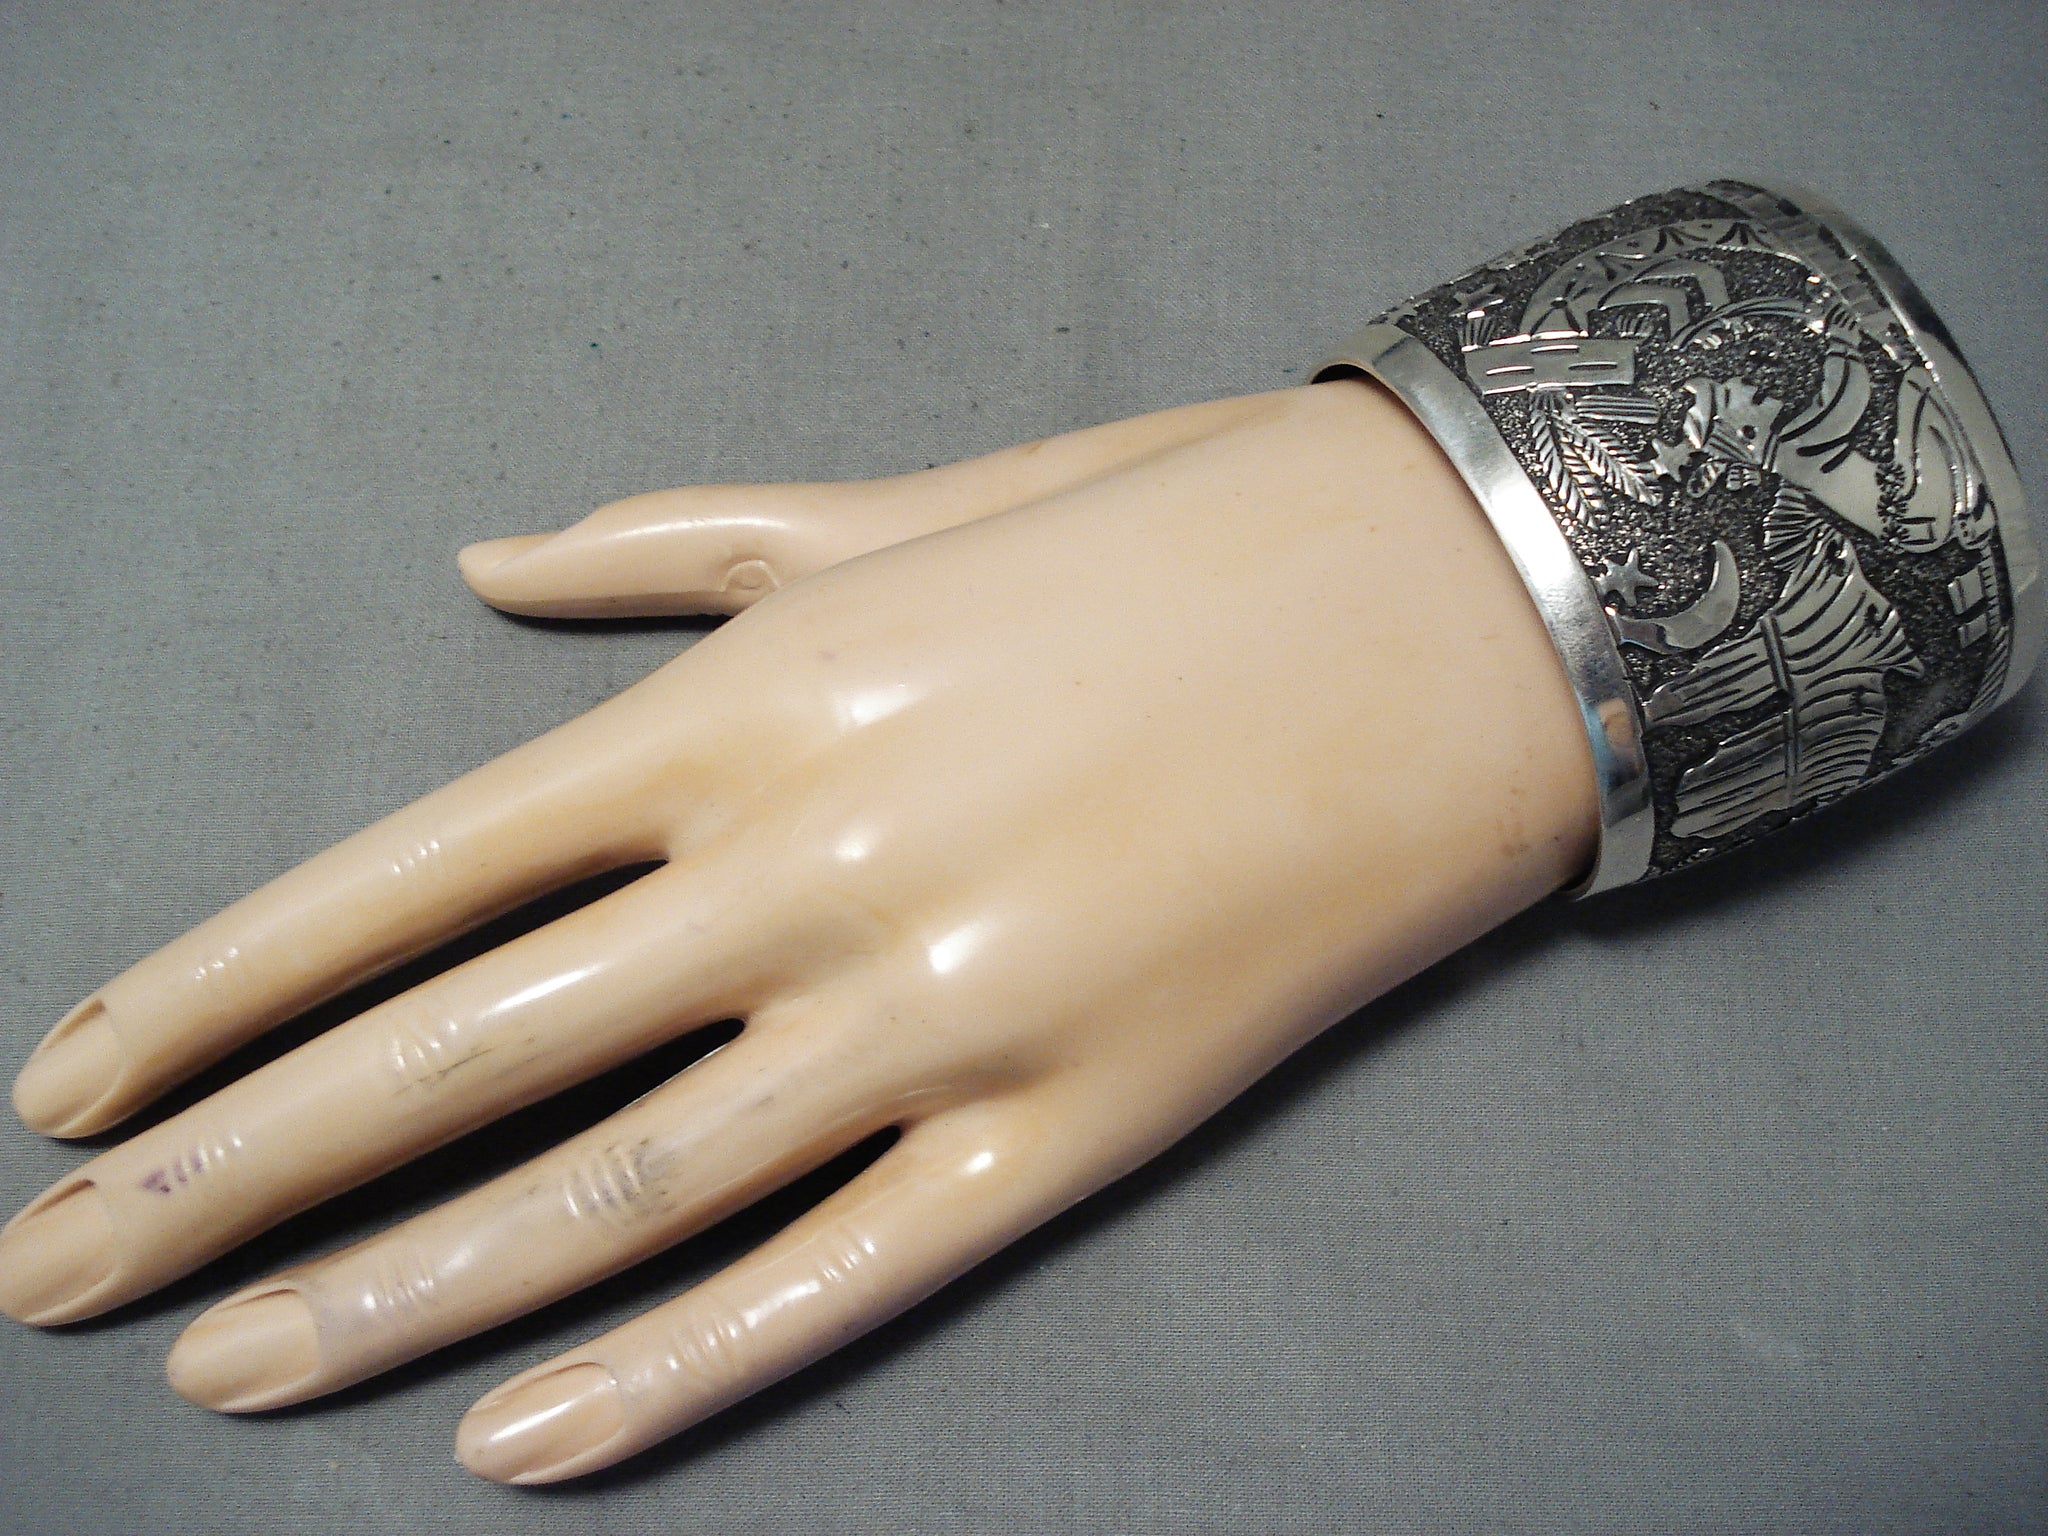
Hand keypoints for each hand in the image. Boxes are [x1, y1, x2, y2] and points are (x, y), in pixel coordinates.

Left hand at [0, 381, 1595, 1482]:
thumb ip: (673, 549)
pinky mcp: (1076, 1127)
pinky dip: (670, 1376)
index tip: (62, 1086)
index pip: (413, 881)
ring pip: (619, 1195)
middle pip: (463, 1057)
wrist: (1447, 604)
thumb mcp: (896, 512)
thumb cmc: (1162, 533)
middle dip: (232, 1177)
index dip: (214, 993)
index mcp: (756, 702)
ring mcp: (945, 1013)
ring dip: (400, 1302)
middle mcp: (816, 865)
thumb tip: (476, 561)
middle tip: (45, 1280)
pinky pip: (837, 1275)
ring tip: (226, 1372)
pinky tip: (517, 1448)